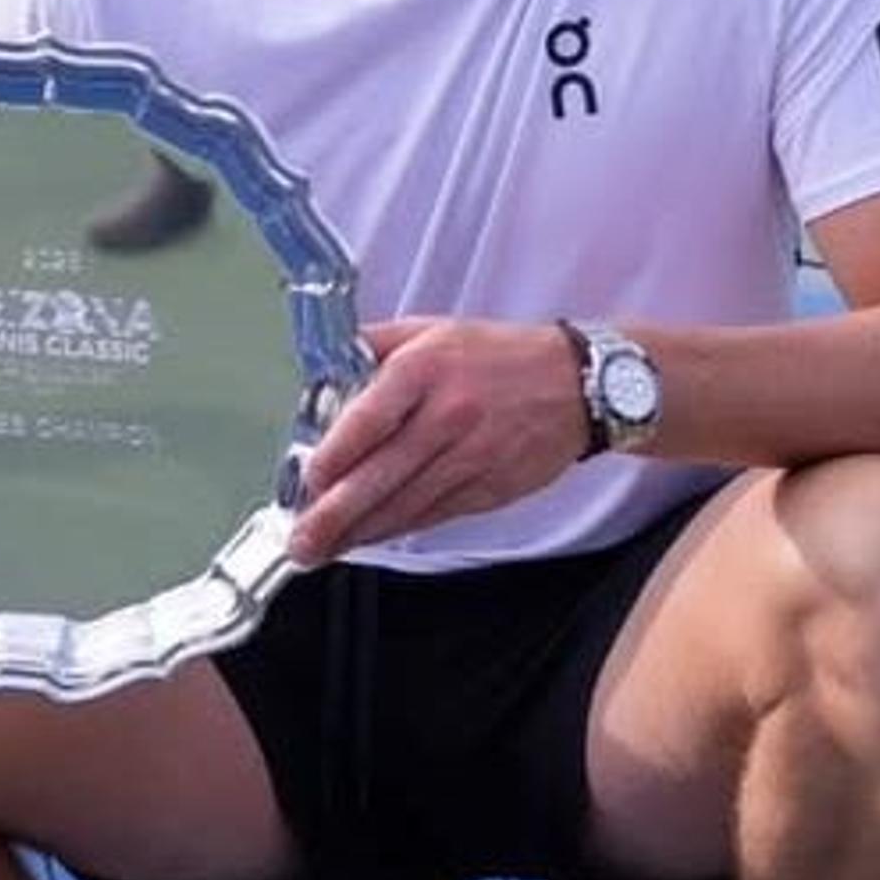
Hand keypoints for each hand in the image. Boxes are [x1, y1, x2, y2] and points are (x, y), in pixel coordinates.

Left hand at [289, 317, 592, 564]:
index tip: (306, 481)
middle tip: (299, 541)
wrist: (579, 384)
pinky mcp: (489, 488)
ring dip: (358, 533)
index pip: (366, 421)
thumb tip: (322, 365)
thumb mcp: (434, 329)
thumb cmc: (501, 356)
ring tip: (323, 550)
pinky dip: (398, 529)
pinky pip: (434, 514)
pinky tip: (371, 537)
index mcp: (424, 369)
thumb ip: (375, 344)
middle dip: (333, 517)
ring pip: (404, 505)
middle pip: (379, 477)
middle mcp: (447, 415)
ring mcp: (471, 457)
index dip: (330, 459)